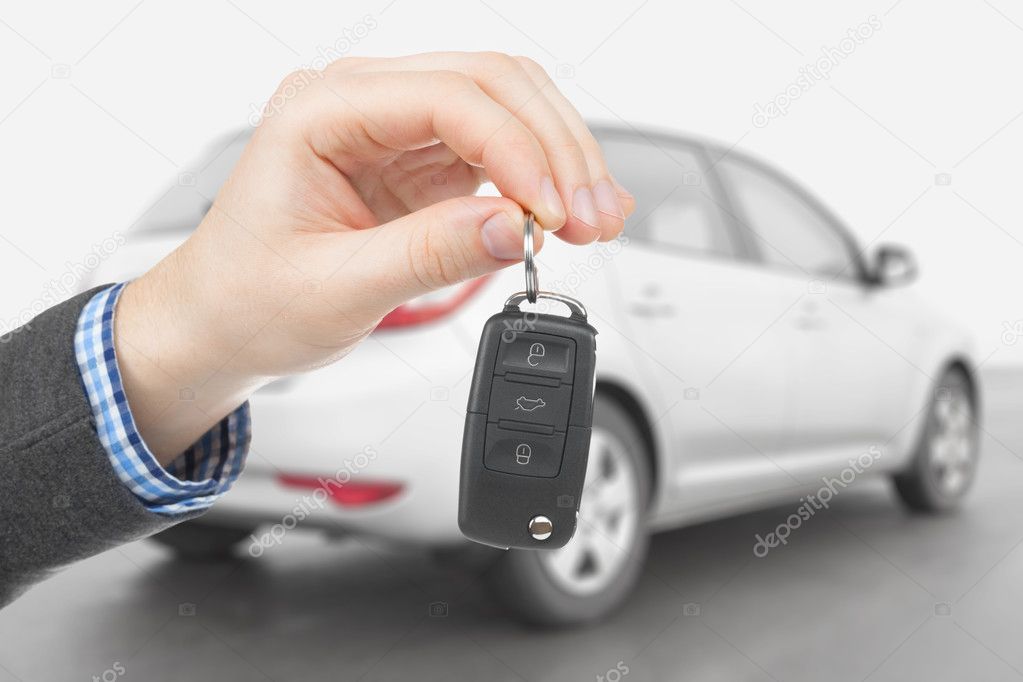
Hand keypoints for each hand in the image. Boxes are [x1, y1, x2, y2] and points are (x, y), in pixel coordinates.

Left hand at [114, 52, 634, 462]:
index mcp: (321, 110)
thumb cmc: (249, 298)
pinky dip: (541, 179)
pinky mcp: (420, 161)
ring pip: (508, 108)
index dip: (516, 151)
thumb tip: (514, 228)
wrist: (221, 321)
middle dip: (555, 149)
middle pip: (492, 84)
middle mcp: (362, 103)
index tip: (552, 213)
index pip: (447, 98)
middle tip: (592, 218)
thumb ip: (429, 253)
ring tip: (596, 220)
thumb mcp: (336, 288)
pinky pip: (499, 149)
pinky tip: (569, 212)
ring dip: (560, 159)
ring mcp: (396, 128)